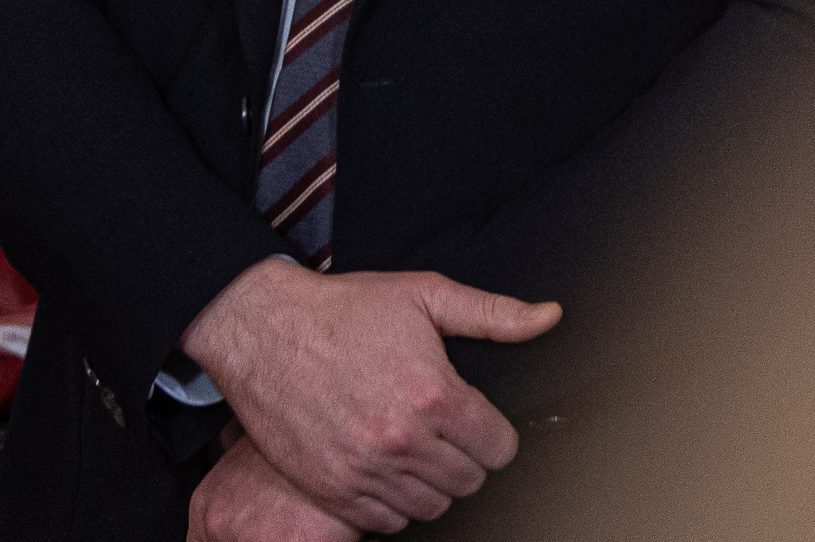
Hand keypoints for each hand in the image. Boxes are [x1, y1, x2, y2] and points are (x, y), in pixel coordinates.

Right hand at [180, 257, 560, 528]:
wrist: (265, 330)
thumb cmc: (346, 310)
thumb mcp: (426, 294)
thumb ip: (494, 314)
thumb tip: (549, 318)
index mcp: (432, 394)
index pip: (499, 449)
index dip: (497, 436)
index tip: (482, 424)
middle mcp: (400, 439)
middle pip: (469, 482)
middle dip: (468, 459)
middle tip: (450, 434)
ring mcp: (362, 469)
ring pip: (430, 507)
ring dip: (433, 484)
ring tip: (420, 451)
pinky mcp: (329, 488)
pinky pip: (384, 523)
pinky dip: (393, 504)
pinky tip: (389, 470)